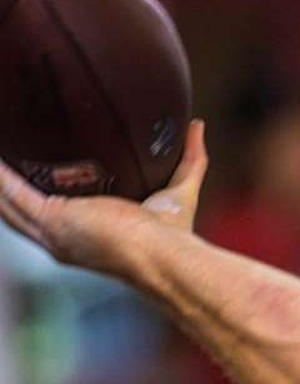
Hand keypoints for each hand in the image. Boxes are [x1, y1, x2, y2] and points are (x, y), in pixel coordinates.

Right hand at [0, 120, 207, 277]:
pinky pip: (14, 195)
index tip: (20, 168)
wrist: (165, 257)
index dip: (28, 194)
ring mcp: (54, 232)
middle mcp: (61, 238)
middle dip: (3, 186)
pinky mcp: (54, 221)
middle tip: (2, 158)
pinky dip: (2, 178)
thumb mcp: (179, 189)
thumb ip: (189, 158)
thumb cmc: (173, 236)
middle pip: (16, 210)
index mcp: (82, 236)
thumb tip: (197, 126)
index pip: (45, 214)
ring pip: (9, 203)